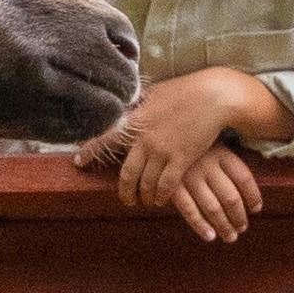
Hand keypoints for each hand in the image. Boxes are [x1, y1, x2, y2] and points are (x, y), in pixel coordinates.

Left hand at [79, 70, 249, 196]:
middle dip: (125, 192)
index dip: (90, 152)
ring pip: (145, 184)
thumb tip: (128, 111)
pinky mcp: (180, 159)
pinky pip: (166, 186)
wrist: (214, 96)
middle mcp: (144, 139)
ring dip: (144, 197)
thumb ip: (139, 108)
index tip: (79, 163)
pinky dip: (161, 196)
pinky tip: (161, 199)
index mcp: (135, 120)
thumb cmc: (186, 91)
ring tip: (146, 200)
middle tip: (127, 199)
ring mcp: (161, 150)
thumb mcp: (155, 95)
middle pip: (126, 175)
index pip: (104, 138)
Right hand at [158, 140, 263, 239]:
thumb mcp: (210, 144)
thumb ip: (226, 163)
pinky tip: (210, 236)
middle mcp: (207, 165)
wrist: (157, 136)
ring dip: (223, 226)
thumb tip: (246, 190)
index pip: (244, 178)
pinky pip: (189, 210)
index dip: (253, 196)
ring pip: (213, 207)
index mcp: (221, 153)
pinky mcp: (172, 186)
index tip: (256, 209)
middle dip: (238, 216)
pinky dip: (200, 226)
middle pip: (231, 197)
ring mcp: (190, 176)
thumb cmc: (188, 144)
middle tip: (242, 228)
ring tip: (230, 237)